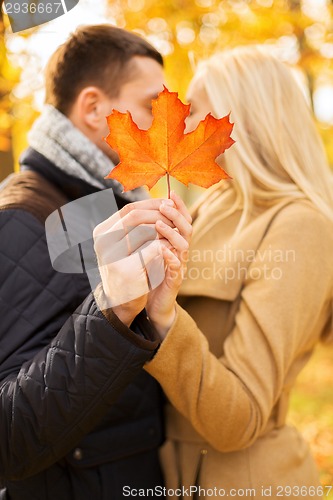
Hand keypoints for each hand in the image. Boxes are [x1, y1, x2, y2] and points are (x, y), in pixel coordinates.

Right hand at [93, 198, 174, 325]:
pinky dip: (165, 245)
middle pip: (135, 217)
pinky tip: (172, 246)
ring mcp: (113, 256)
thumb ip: (132, 226)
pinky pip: (152, 248)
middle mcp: (103, 242)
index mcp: (101, 232)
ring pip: (144, 231)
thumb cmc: (124, 268)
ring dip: (163, 229)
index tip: (167, 203)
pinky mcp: (127, 269)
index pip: (128, 209)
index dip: (150, 204)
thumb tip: (158, 202)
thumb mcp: (122, 244)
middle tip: (173, 217)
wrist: (119, 302)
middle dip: (158, 214)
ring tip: (174, 231)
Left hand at [146, 191, 191, 337]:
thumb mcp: (148, 250)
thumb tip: (141, 211)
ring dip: (172, 232)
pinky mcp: (174, 281)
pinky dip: (170, 257)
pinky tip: (161, 249)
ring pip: (183, 245)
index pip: (181, 219)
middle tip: (164, 204)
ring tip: (159, 223)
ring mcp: (178, 266)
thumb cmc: (149, 274)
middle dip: (176, 214)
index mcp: (174, 242)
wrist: (152, 305)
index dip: (178, 206)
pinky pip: (176, 267)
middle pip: (186, 228)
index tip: (170, 192)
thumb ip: (150, 233)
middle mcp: (180, 251)